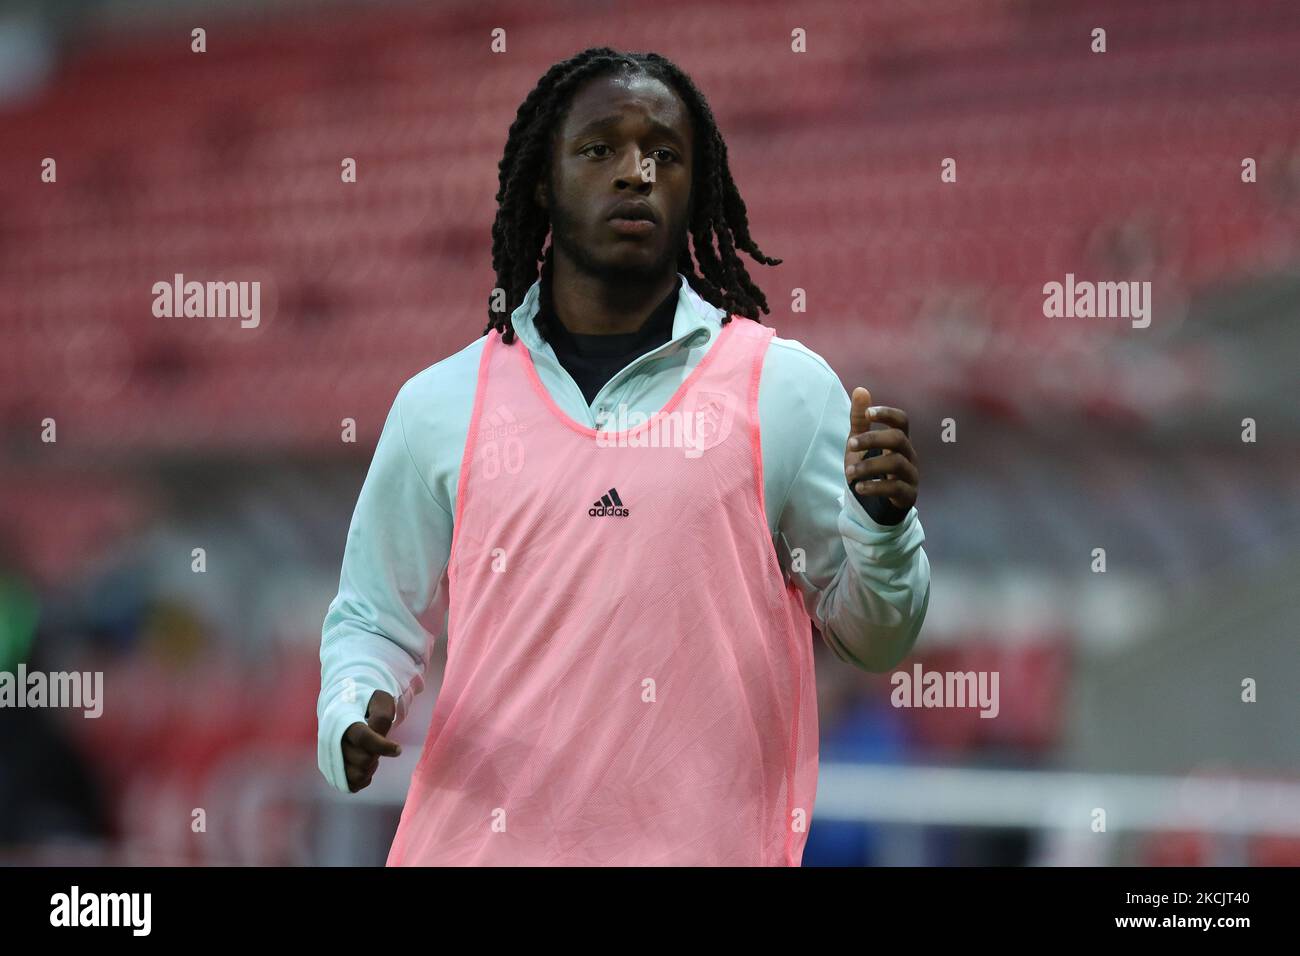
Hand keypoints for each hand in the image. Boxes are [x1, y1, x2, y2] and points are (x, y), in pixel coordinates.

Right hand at [341, 690, 401, 792]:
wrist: (344, 705)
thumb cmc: (367, 703)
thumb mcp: (380, 701)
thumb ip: (382, 719)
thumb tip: (380, 741)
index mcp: (342, 719)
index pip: (362, 738)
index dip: (383, 746)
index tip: (398, 749)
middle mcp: (331, 740)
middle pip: (363, 759)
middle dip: (377, 754)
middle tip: (380, 745)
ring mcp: (329, 756)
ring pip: (355, 776)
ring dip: (369, 768)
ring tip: (371, 755)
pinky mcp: (331, 769)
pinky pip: (351, 785)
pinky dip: (363, 778)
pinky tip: (366, 765)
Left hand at [844, 386, 918, 512]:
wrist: (878, 502)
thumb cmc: (872, 467)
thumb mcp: (861, 442)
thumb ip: (860, 419)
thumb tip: (860, 389)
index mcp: (899, 439)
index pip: (902, 420)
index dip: (887, 414)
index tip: (868, 413)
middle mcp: (909, 454)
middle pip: (898, 438)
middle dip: (872, 439)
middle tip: (850, 445)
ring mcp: (911, 474)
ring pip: (896, 463)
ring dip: (868, 466)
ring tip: (848, 473)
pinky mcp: (908, 494)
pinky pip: (895, 488)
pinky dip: (875, 487)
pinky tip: (859, 487)